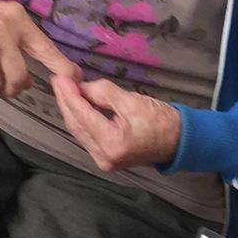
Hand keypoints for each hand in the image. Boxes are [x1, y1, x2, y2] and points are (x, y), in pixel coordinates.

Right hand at [0, 0, 77, 106]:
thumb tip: (38, 74)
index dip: (64, 68)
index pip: (47, 50)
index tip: (75, 80)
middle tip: (7, 83)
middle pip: (21, 79)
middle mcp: (3, 35)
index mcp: (17, 21)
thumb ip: (21, 38)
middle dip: (15, 87)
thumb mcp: (1, 14)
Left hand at [51, 72, 181, 170]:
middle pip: (76, 125)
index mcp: (112, 144)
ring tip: (64, 88)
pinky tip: (76, 104)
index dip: (69, 94)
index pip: (82, 115)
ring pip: (79, 131)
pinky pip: (86, 136)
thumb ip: (104, 93)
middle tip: (57, 80)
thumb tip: (81, 87)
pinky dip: (80, 119)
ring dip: (71, 109)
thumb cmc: (161, 121)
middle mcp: (103, 156)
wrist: (179, 141)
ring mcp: (103, 160)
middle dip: (65, 101)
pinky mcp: (105, 158)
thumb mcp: (132, 101)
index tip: (59, 76)